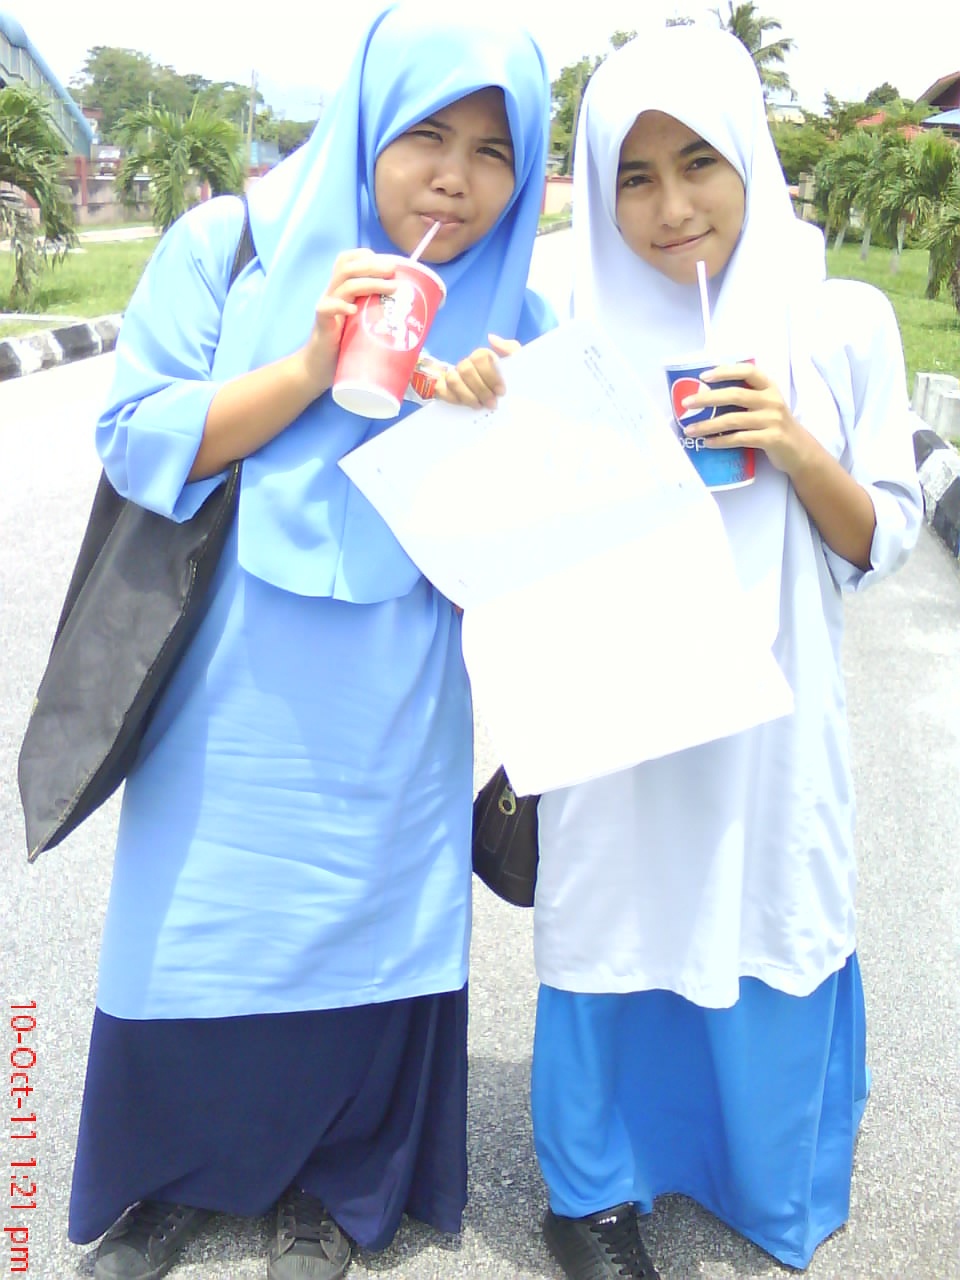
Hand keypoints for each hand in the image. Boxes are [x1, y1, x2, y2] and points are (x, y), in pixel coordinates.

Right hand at [297, 250, 397, 397]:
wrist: (320, 367)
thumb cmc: (345, 346)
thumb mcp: (363, 324)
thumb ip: (377, 313)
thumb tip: (412, 315)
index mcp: (341, 290)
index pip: (346, 261)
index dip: (365, 256)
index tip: (388, 263)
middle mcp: (333, 294)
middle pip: (347, 267)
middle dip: (373, 265)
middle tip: (393, 270)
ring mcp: (327, 307)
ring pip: (344, 284)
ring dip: (369, 283)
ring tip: (391, 287)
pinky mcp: (322, 323)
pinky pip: (326, 308)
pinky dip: (340, 306)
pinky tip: (353, 309)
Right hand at [435, 334, 520, 410]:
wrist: (509, 403)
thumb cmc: (508, 382)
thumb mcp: (515, 365)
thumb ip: (510, 349)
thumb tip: (491, 338)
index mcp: (482, 357)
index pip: (481, 358)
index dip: (491, 375)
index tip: (501, 391)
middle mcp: (466, 364)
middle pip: (466, 369)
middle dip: (480, 389)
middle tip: (492, 403)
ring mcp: (453, 375)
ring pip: (453, 380)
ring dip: (467, 395)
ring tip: (479, 406)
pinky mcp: (444, 388)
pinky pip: (440, 389)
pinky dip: (451, 398)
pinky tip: (464, 405)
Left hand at [680, 362, 815, 476]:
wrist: (799, 450)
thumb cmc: (774, 425)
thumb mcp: (766, 404)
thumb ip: (746, 397)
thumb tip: (706, 396)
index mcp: (769, 387)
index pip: (748, 371)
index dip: (725, 371)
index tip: (703, 376)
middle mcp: (772, 400)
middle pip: (735, 395)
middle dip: (707, 399)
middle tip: (686, 404)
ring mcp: (772, 420)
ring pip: (733, 420)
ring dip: (708, 425)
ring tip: (690, 430)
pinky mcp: (771, 439)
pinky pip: (740, 439)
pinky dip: (721, 441)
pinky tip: (707, 443)